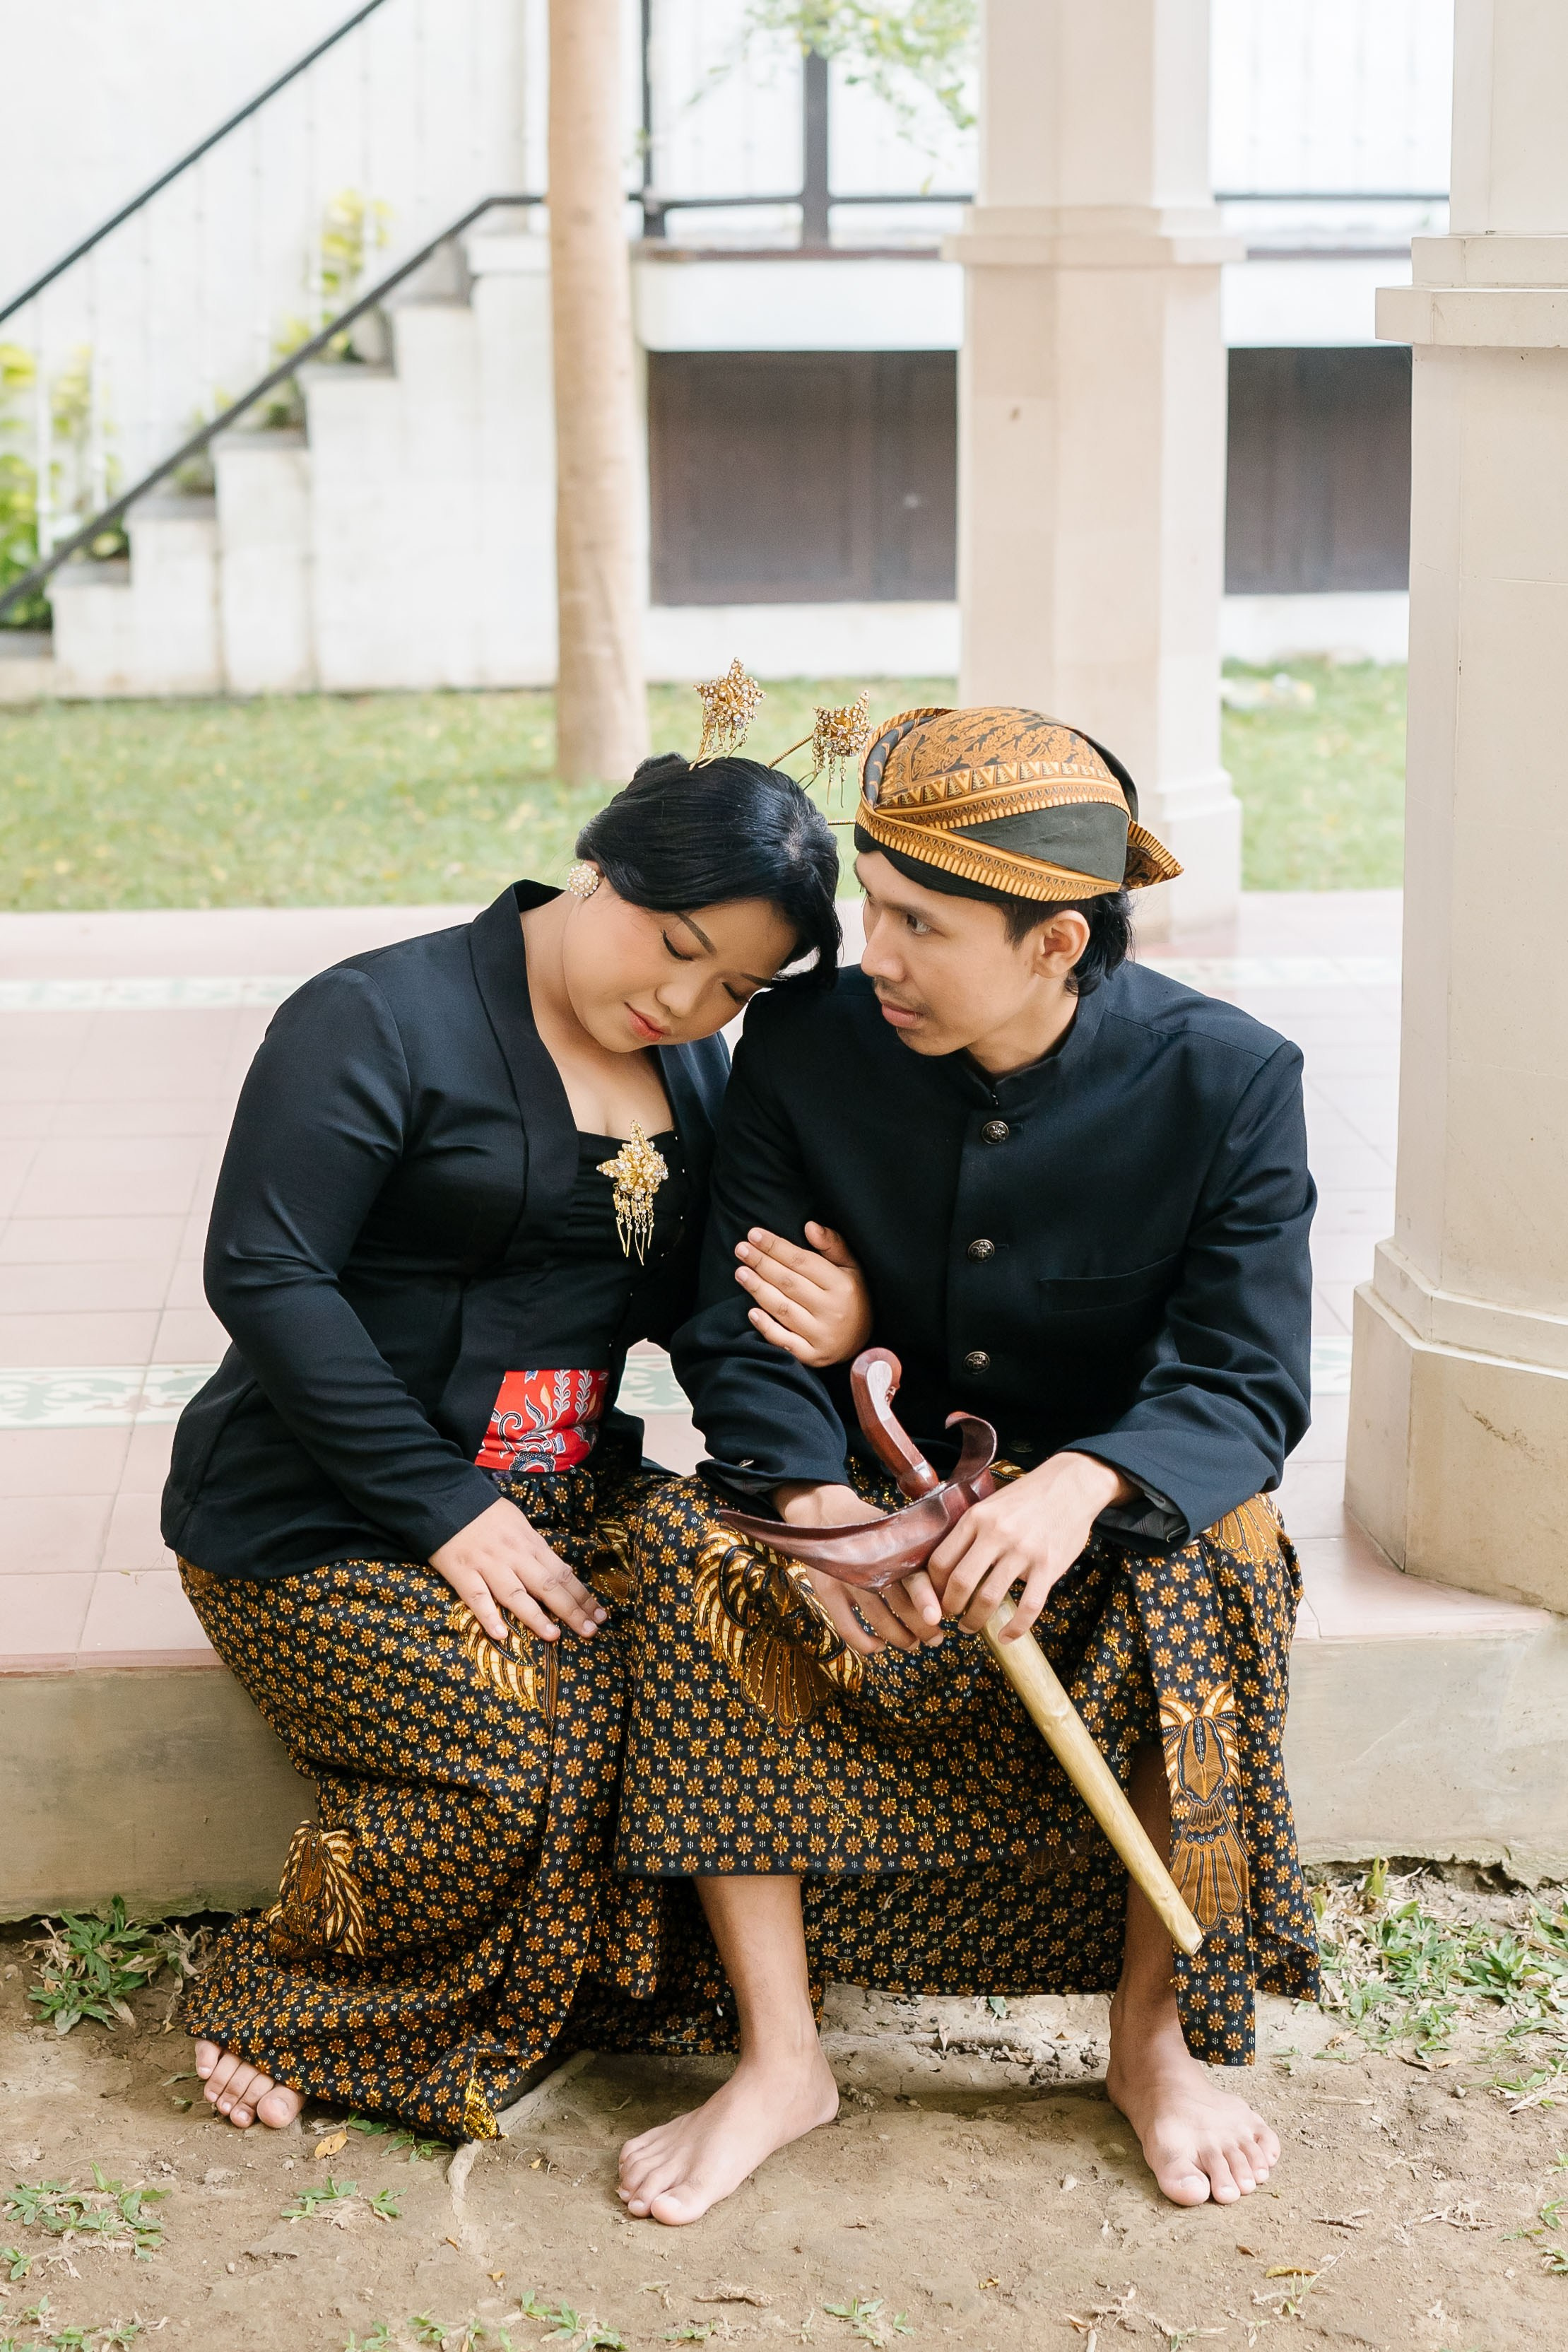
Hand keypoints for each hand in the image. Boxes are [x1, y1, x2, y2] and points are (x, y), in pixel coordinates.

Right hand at [429, 1496, 607, 1644]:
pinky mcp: (462, 1573)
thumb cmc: (486, 1513)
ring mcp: (488, 1565)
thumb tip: (556, 1572)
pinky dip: (488, 1616)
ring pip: (515, 1594)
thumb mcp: (519, 1524)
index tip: (600, 1615)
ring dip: (536, 1616)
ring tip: (554, 1636)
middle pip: (547, 1585)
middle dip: (571, 1610)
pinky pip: (477, 1597)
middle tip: (590, 1631)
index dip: (582, 1596)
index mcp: (531, 1543)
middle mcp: (514, 1556)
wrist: (447, 1498)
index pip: (563, 1573)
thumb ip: (535, 1549)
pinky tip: (501, 1635)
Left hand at [735, 1221, 873, 1367]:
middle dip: (761, 1264)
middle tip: (740, 1249)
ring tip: (740, 1273)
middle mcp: (832, 1311)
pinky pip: (784, 1342)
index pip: (802, 1262)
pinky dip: (766, 1328)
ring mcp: (821, 1336)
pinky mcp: (812, 1356)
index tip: (754, 1235)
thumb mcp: (851, 1267)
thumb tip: (810, 1226)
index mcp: (842, 1285)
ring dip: (758, 1290)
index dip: (776, 1247)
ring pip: (783, 1309)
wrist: (864, 1343)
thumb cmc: (853, 1298)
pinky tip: (751, 1312)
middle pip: (789, 1283)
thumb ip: (833, 1245)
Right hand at [771, 1480, 943, 1654]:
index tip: (938, 1619)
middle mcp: (870, 1563)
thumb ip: (917, 1553)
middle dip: (921, 1627)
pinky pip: (847, 1628)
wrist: (825, 1514)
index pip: (914, 1576)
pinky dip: (865, 1644)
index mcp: (891, 1548)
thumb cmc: (870, 1530)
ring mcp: (847, 1578)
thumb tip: (949, 1586)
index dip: (927, 1599)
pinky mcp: (827, 1590)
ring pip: (879, 1619)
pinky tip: (879, 1646)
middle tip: (936, 1638)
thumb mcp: (894, 1531)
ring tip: (913, 1644)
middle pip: (901, 1603)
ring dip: (899, 1637)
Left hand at [929, 1452, 1132, 1641]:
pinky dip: (1015, 1628)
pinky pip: (1028, 1607)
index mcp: (977, 1518)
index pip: (941, 1561)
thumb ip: (970, 1530)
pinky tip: (1006, 1636)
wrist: (1072, 1485)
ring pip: (989, 1598)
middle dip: (951, 1608)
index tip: (935, 1597)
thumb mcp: (990, 1504)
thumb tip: (945, 1564)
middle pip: (960, 1583)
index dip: (933, 1587)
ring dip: (975, 1620)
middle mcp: (996, 1534)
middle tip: (951, 1616)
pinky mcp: (1048, 1566)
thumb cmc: (1027, 1497)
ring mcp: (1024, 1551)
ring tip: (972, 1626)